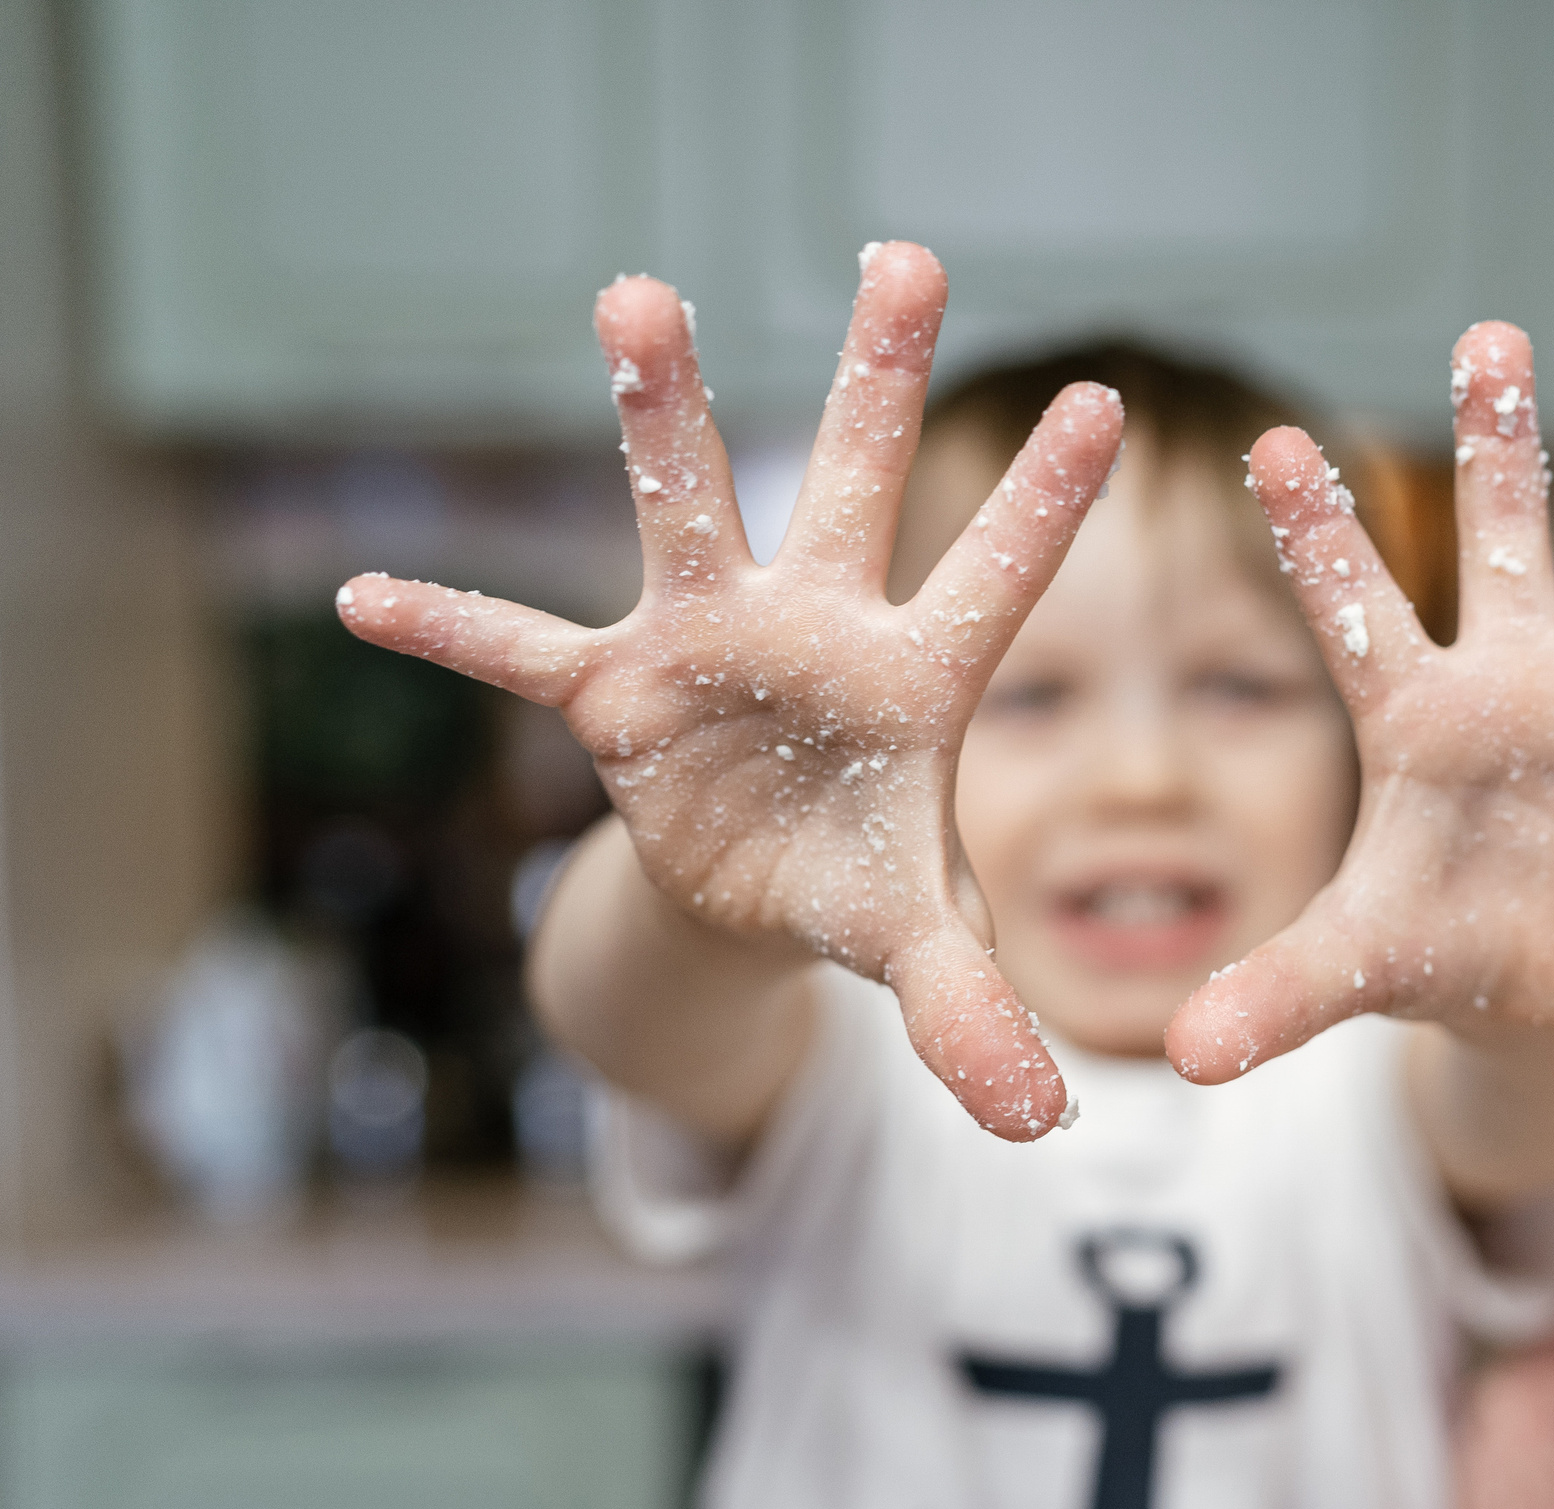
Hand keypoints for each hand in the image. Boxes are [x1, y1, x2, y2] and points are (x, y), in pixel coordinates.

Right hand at [339, 245, 1122, 1139]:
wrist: (754, 889)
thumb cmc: (857, 885)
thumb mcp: (917, 947)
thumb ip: (978, 1021)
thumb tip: (1045, 1129)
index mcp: (917, 680)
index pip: (997, 581)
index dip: (1047, 504)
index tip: (1114, 406)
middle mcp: (818, 628)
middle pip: (856, 484)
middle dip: (881, 378)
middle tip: (912, 256)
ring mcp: (711, 644)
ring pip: (687, 506)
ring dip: (662, 414)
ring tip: (639, 297)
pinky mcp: (615, 689)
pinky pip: (524, 651)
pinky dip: (453, 630)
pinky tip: (362, 598)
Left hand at [1164, 321, 1553, 1081]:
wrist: (1536, 982)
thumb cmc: (1435, 942)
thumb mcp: (1355, 967)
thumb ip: (1278, 993)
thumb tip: (1182, 1058)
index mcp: (1421, 720)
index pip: (1360, 613)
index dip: (1321, 534)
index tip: (1275, 439)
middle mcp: (1521, 689)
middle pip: (1508, 545)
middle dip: (1501, 442)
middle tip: (1488, 328)